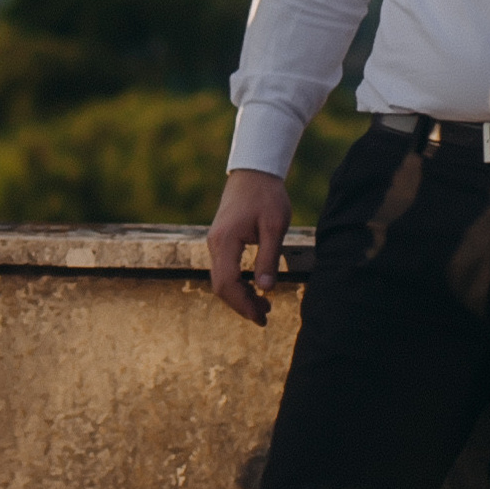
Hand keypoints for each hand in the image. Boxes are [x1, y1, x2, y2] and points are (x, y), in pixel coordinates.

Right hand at [207, 169, 290, 325]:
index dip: (242, 303)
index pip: (227, 282)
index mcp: (226, 241)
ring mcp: (216, 242)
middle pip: (220, 285)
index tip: (261, 315)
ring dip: (240, 296)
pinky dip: (237, 284)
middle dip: (241, 304)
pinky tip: (254, 288)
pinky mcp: (221, 241)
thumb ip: (269, 258)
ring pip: (221, 279)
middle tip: (265, 317)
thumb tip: (266, 290)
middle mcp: (215, 244)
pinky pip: (224, 269)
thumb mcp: (274, 226)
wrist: (254, 171)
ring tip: (263, 306)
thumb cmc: (267, 196)